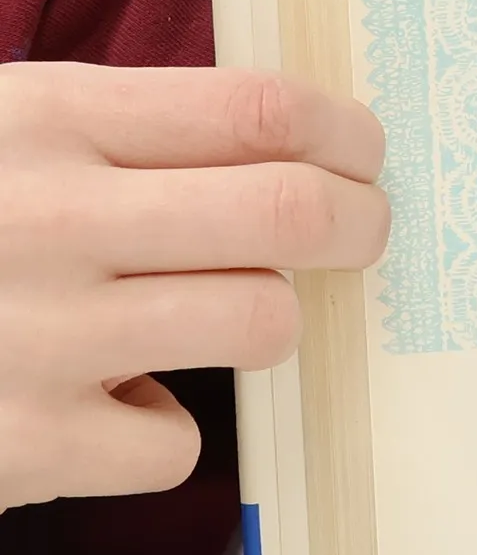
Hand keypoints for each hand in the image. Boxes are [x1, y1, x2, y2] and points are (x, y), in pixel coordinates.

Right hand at [0, 65, 389, 510]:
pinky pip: (178, 446)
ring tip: (214, 311)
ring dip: (260, 317)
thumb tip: (287, 137)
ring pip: (260, 320)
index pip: (254, 107)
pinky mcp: (24, 447)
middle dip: (358, 222)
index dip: (342, 130)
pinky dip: (155, 433)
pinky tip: (99, 407)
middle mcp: (47, 218)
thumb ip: (113, 130)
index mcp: (41, 119)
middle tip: (361, 231)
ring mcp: (37, 337)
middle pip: (290, 210)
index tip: (365, 153)